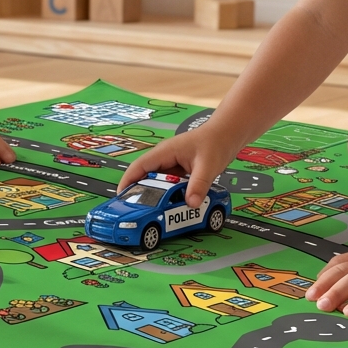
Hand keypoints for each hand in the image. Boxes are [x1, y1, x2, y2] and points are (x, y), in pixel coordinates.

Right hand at [117, 128, 236, 206]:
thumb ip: (199, 184)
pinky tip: (170, 206)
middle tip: (136, 211)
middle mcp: (164, 158)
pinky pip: (168, 185)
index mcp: (164, 152)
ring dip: (154, 196)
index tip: (121, 197)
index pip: (139, 167)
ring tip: (150, 212)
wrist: (227, 134)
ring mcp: (171, 165)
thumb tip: (191, 204)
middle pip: (145, 177)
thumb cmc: (215, 143)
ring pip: (157, 183)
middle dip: (139, 193)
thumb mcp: (208, 165)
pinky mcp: (179, 171)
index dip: (127, 181)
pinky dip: (167, 195)